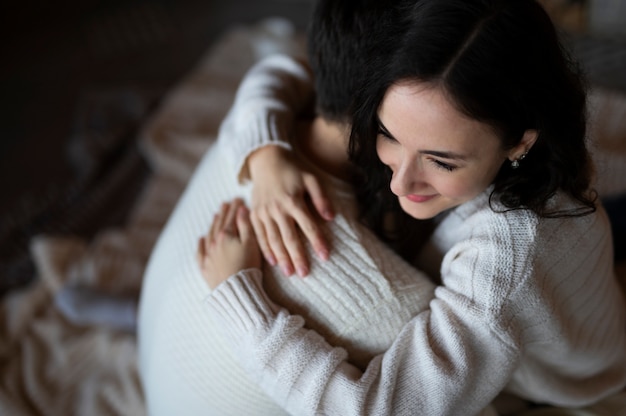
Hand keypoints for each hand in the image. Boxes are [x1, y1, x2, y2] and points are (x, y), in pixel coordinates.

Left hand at [196, 199, 261, 289]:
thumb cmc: (247, 266)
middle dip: (224, 213)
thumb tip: (242, 210)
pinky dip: (201, 245)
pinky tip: (201, 239)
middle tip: (226, 204)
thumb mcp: (251, 244)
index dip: (235, 208)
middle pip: (219, 224)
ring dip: (213, 225)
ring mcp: (208, 256)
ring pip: (209, 235)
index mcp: (226, 236)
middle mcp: (214, 243)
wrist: (236, 291)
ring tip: (216, 216)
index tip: (238, 198)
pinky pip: (200, 253)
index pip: (232, 218)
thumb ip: (246, 225)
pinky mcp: (205, 269)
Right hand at [248, 146, 333, 277]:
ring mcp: (264, 212)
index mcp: (293, 200)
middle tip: (305, 273)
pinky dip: (266, 250)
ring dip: (282, 257)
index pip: (308, 225)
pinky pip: (259, 235)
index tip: (325, 256)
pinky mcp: (254, 214)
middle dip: (298, 256)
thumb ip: (321, 198)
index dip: (317, 241)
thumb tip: (331, 217)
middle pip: (289, 237)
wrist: (266, 162)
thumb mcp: (311, 179)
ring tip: (291, 273)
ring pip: (273, 239)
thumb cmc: (293, 172)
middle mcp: (277, 208)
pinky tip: (273, 262)